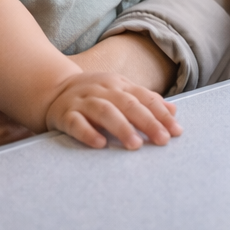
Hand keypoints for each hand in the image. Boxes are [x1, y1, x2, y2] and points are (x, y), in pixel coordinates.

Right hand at [43, 71, 182, 150]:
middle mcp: (102, 91)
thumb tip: (174, 112)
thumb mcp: (120, 92)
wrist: (53, 89)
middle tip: (162, 140)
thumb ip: (145, 101)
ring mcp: (83, 102)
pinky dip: (88, 133)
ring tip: (135, 145)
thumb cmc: (94, 95)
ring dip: (121, 128)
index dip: (161, 114)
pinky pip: (76, 123)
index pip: (144, 97)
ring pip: (104, 112)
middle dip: (147, 122)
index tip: (176, 131)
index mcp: (119, 85)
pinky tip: (100, 144)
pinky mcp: (65, 115)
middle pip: (128, 104)